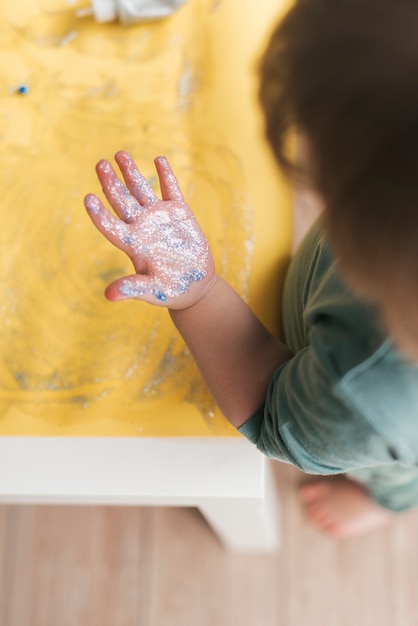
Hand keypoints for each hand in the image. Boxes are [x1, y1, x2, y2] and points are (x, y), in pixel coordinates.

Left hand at [84, 151, 215, 308]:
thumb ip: (132, 288)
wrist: (195, 286)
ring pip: (141, 190)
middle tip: (99, 164)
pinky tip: (158, 159)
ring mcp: (159, 217)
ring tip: (119, 154)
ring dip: (131, 173)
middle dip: (110, 182)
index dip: (99, 213)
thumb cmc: (171, 291)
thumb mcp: (152, 291)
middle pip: (121, 201)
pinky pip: (170, 189)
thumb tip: (108, 296)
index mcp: (132, 245)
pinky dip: (165, 175)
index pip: (110, 225)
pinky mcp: (179, 213)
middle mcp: (142, 227)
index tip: (88, 198)